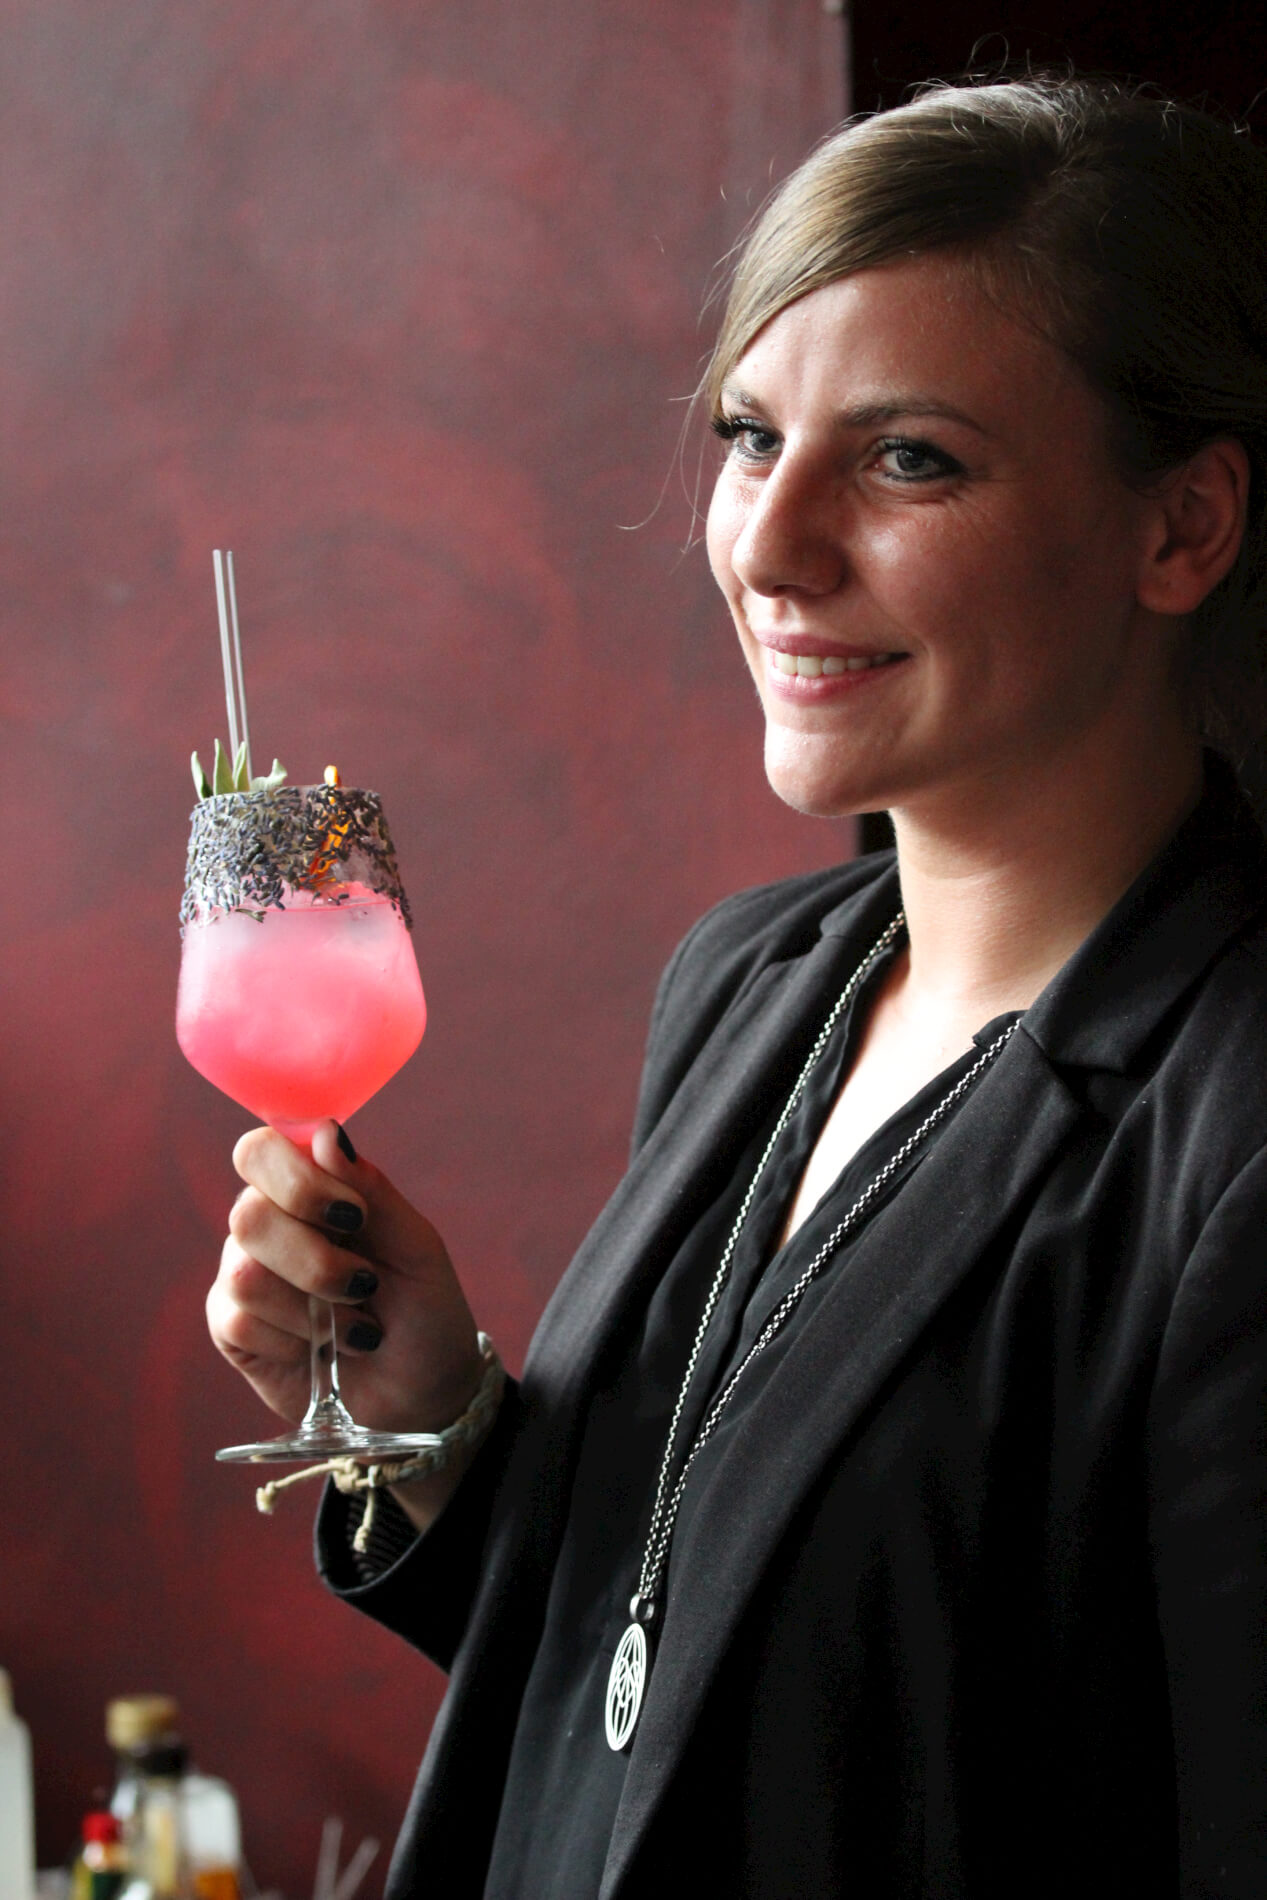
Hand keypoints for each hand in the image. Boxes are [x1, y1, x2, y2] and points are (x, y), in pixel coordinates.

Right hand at [207, 1121, 486, 1528]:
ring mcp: (243, 1275)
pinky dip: (295, 1340)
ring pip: (245, 1273)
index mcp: (311, 1190)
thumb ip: (372, 1189)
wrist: (424, 1393)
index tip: (354, 1216)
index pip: (262, 1150)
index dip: (296, 1178)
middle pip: (249, 1214)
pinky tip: (324, 1352)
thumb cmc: (424, 1310)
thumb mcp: (416, 1247)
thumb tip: (326, 1133)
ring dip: (314, 1307)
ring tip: (356, 1328)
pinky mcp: (231, 1329)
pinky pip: (238, 1320)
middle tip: (365, 1284)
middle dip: (317, 1260)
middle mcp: (268, 1225)